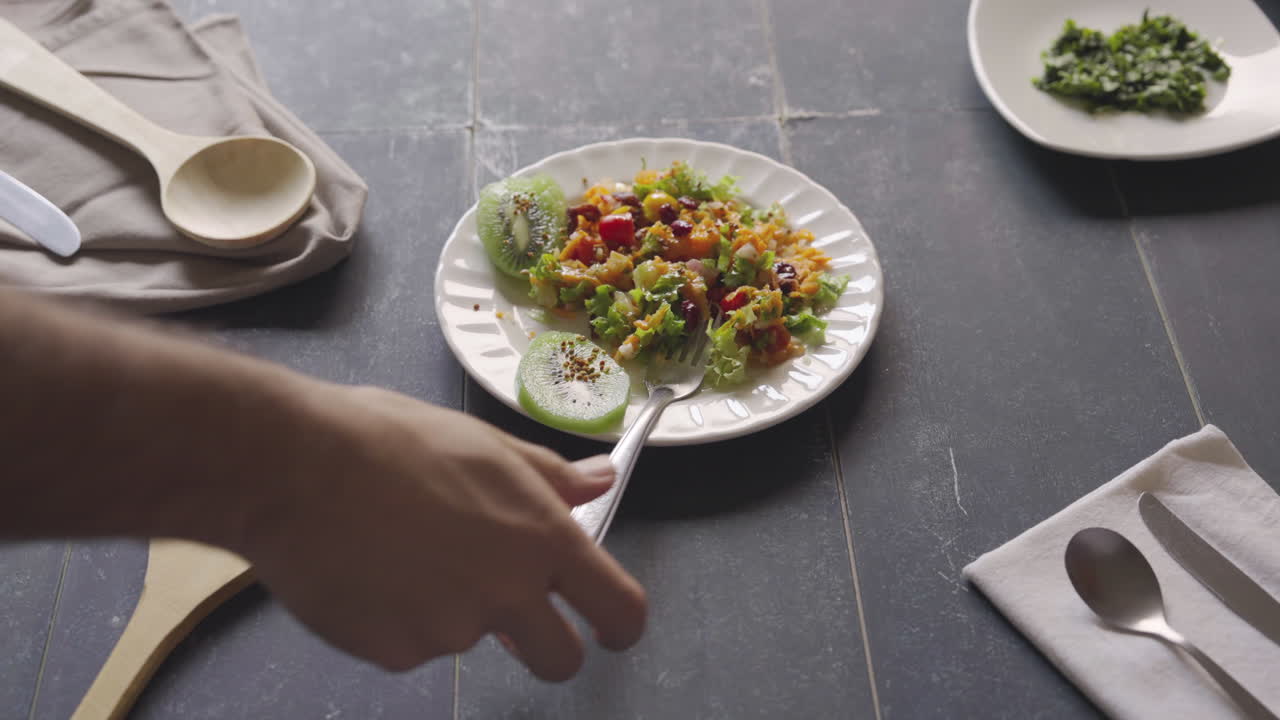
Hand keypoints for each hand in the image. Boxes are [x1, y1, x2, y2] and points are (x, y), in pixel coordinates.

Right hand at [238, 384, 646, 680]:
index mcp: (541, 535)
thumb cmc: (388, 440)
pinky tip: (369, 570)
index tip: (610, 628)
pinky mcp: (396, 653)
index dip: (621, 625)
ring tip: (401, 548)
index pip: (618, 607)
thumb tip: (602, 481)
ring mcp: (451, 630)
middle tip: (508, 610)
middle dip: (547, 647)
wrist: (294, 467)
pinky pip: (411, 646)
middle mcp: (508, 590)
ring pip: (469, 639)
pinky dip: (396, 619)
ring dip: (449, 609)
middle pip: (560, 660)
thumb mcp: (484, 444)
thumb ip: (550, 476)